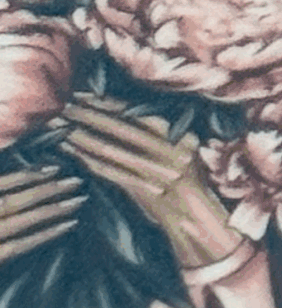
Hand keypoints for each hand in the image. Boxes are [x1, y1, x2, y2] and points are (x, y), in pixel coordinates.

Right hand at [0, 162, 83, 267]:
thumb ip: (2, 192)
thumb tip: (11, 157)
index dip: (25, 175)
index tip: (54, 168)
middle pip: (11, 200)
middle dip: (46, 189)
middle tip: (77, 181)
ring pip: (17, 220)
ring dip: (50, 208)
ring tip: (78, 200)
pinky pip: (18, 246)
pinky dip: (44, 234)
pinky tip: (67, 226)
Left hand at [58, 95, 245, 274]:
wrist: (192, 212)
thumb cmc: (186, 174)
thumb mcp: (184, 144)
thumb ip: (159, 129)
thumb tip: (121, 108)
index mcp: (174, 134)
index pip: (134, 113)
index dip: (107, 103)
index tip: (83, 96)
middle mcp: (164, 150)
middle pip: (119, 129)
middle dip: (90, 117)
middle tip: (66, 108)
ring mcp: (152, 171)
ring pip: (111, 150)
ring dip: (83, 139)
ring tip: (62, 129)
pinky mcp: (140, 189)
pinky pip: (109, 172)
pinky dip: (90, 161)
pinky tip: (74, 153)